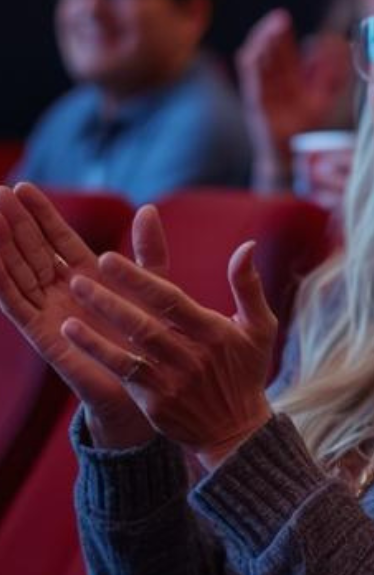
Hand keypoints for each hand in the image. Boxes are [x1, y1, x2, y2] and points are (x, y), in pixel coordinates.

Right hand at [0, 183, 153, 446]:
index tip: (21, 187)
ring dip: (1, 245)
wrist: (149, 387)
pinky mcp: (42, 333)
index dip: (40, 215)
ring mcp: (49, 310)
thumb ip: (149, 251)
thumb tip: (149, 209)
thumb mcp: (156, 288)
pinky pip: (14, 303)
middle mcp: (63, 291)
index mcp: (89, 277)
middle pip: (32, 249)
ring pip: (18, 271)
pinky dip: (0, 281)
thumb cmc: (155, 339)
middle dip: (14, 222)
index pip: (57, 239)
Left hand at [63, 210, 276, 466]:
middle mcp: (192, 357)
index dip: (139, 279)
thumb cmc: (245, 370)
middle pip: (144, 323)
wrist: (236, 431)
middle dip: (110, 298)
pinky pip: (121, 371)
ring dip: (97, 322)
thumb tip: (246, 245)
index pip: (172, 301)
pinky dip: (96, 350)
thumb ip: (248, 286)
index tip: (107, 258)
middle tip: (77, 276)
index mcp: (215, 333)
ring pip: (130, 347)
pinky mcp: (155, 401)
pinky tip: (70, 332)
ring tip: (72, 295)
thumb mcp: (260, 328)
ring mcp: (172, 381)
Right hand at [238, 11, 350, 189]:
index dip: (283, 38)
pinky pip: (252, 80)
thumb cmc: (309, 130)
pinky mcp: (257, 103)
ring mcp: (264, 94)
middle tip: (280, 19)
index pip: (283, 56)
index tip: (285, 20)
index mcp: (289, 84)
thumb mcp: (324, 97)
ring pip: (258, 62)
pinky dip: (253, 63)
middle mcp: (274, 86)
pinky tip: (258, 50)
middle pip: (270, 55)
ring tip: (271, 30)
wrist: (295, 160)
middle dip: (273, 36)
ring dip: (263, 44)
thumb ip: (331, 74)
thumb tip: (338, 46)